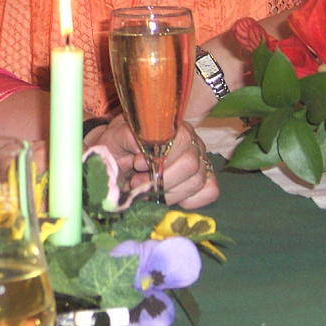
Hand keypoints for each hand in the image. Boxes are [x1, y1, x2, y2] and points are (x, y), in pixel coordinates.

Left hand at [85, 117, 217, 208]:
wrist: (117, 157)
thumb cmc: (117, 146)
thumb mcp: (115, 138)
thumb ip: (127, 138)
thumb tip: (144, 153)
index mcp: (172, 125)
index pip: (182, 139)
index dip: (162, 157)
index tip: (138, 165)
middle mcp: (191, 140)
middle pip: (191, 164)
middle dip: (162, 179)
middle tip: (138, 182)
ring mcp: (201, 160)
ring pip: (198, 181)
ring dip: (169, 192)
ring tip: (147, 189)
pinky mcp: (205, 179)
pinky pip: (210, 191)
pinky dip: (189, 200)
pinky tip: (168, 196)